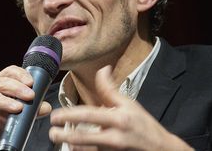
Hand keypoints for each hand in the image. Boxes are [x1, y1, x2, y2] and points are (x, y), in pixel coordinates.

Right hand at [0, 65, 51, 150]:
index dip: (21, 75)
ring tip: (17, 107)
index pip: (9, 72)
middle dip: (17, 88)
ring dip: (4, 100)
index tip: (32, 82)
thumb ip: (31, 110)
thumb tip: (46, 107)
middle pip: (1, 81)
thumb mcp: (16, 116)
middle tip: (30, 96)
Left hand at [49, 66, 192, 150]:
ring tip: (59, 139)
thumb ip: (110, 89)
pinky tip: (73, 148)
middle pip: (83, 138)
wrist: (159, 148)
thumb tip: (102, 69)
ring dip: (69, 146)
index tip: (56, 116)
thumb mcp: (129, 103)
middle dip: (63, 137)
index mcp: (118, 118)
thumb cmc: (143, 124)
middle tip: (52, 132)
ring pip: (85, 150)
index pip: (89, 116)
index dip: (70, 115)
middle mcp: (114, 136)